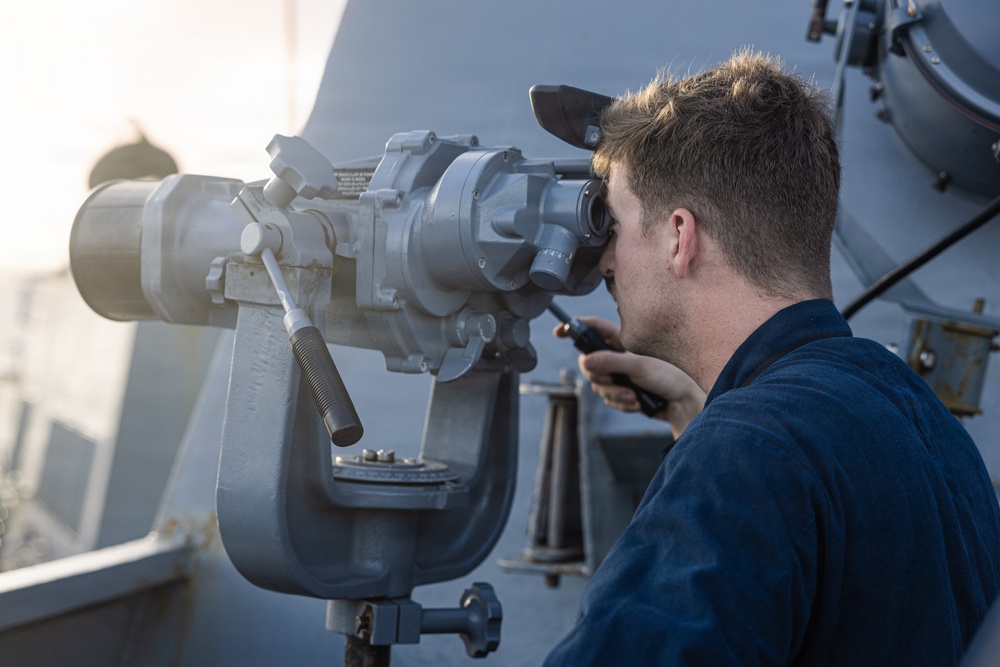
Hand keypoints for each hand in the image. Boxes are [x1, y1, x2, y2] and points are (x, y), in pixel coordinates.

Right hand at [553, 316, 705, 438]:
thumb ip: (610, 362)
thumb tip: (585, 360)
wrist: (685, 403)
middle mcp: (618, 355)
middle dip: (601, 378)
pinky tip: (637, 404)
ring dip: (615, 395)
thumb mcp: (638, 366)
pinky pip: (610, 399)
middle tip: (612, 381)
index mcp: (621, 340)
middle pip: (590, 364)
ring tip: (633, 398)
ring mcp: (620, 374)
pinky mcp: (624, 391)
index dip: (575, 328)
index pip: (592, 328)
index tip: (559, 331)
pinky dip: (622, 403)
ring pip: (599, 386)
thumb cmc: (669, 376)